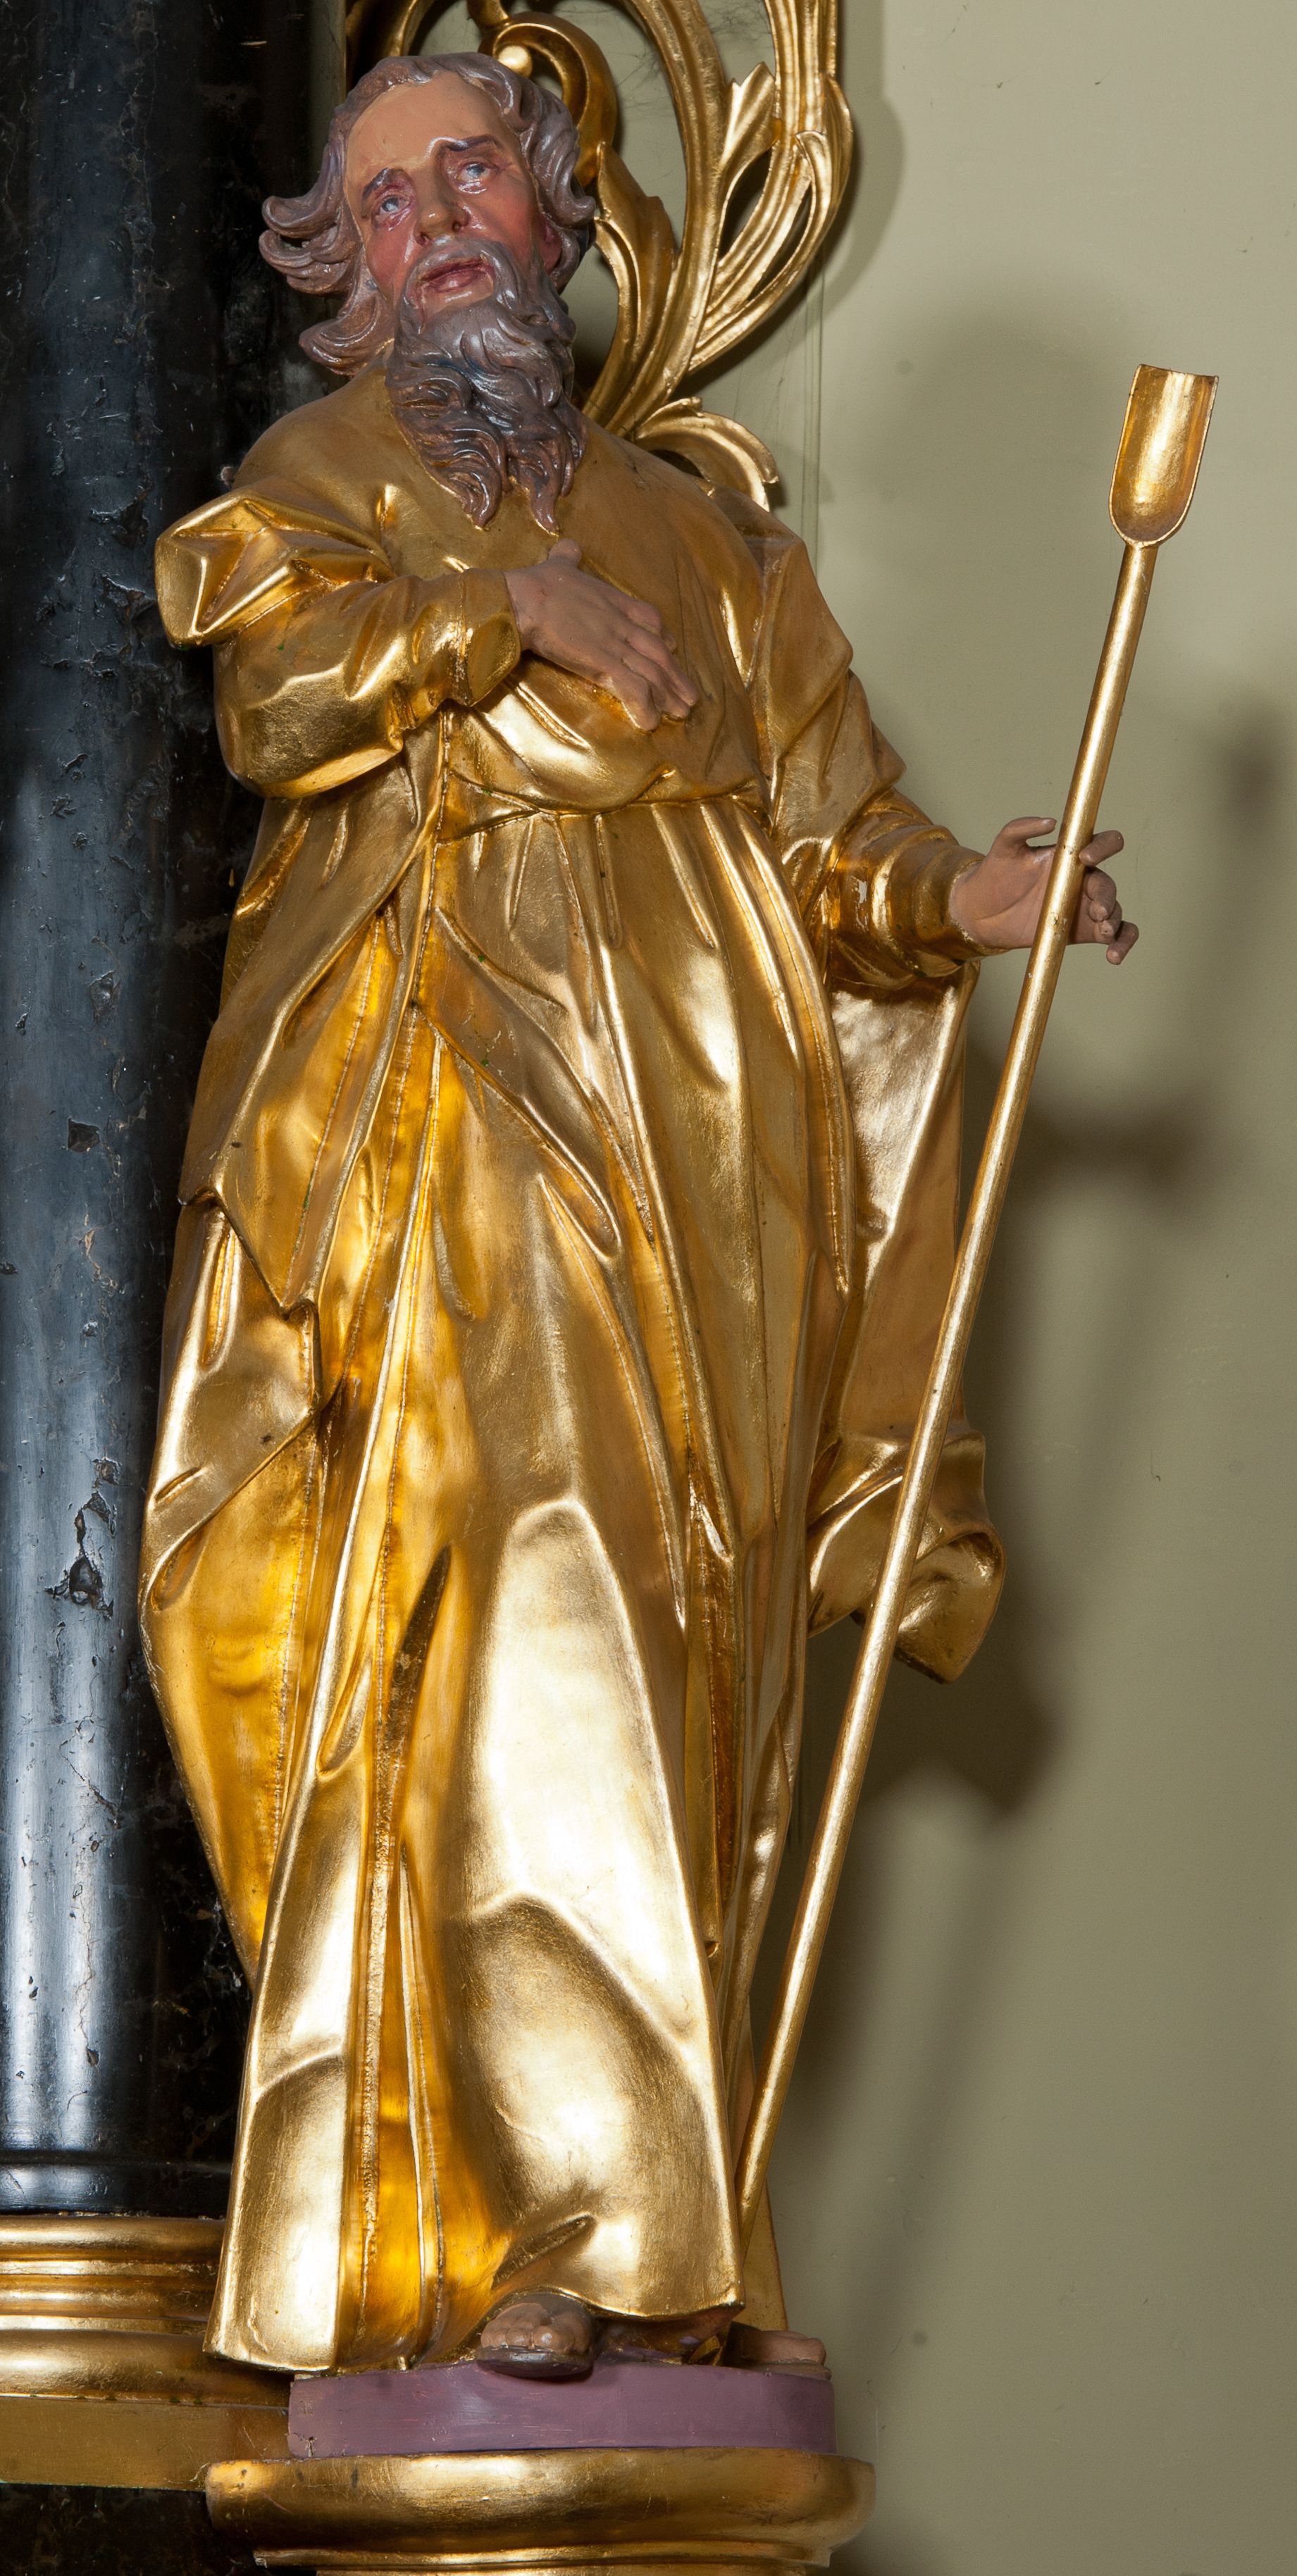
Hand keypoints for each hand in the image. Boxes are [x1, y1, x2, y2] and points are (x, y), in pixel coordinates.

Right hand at [505, 539, 697, 732]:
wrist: (525, 601)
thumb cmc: (537, 584)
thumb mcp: (558, 563)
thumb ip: (567, 556)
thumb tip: (567, 544)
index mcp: (613, 600)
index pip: (649, 617)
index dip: (663, 635)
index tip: (673, 648)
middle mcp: (620, 624)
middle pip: (658, 651)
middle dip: (675, 675)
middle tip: (688, 695)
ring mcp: (614, 644)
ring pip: (651, 671)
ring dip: (668, 694)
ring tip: (681, 713)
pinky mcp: (603, 663)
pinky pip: (632, 687)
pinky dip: (644, 705)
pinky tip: (650, 722)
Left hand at [949, 814, 1137, 962]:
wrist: (981, 913)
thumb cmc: (994, 875)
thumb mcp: (1003, 847)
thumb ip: (1020, 828)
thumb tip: (1049, 822)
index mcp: (1070, 857)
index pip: (1102, 843)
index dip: (1103, 846)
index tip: (1085, 858)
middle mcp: (1082, 880)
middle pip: (1108, 884)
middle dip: (1105, 896)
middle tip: (1094, 909)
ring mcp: (1084, 907)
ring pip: (1114, 910)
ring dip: (1113, 920)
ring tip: (1103, 931)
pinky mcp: (1083, 932)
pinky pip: (1114, 935)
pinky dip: (1122, 942)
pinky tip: (1113, 955)